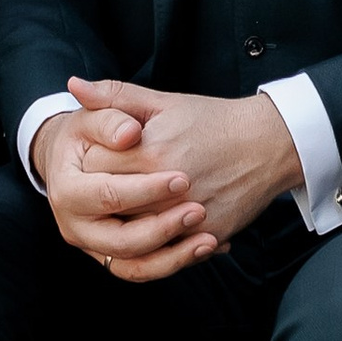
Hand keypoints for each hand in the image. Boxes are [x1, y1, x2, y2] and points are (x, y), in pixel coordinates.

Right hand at [32, 97, 208, 281]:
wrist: (77, 159)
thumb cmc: (90, 134)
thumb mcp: (94, 117)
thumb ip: (111, 116)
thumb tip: (129, 133)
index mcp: (66, 190)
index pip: (108, 195)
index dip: (145, 189)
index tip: (183, 179)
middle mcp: (74, 226)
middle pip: (121, 240)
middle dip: (163, 228)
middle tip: (199, 211)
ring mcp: (94, 246)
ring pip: (135, 267)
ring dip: (174, 257)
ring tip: (210, 240)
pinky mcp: (113, 258)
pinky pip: (145, 271)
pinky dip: (176, 263)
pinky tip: (205, 246)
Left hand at [34, 77, 303, 279]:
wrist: (267, 144)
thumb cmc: (212, 120)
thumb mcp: (163, 101)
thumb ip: (115, 95)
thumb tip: (74, 87)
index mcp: (151, 152)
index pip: (94, 168)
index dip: (85, 164)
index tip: (90, 159)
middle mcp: (168, 188)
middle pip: (110, 206)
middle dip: (101, 198)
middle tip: (105, 187)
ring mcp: (188, 216)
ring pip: (134, 236)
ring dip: (124, 227)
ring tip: (123, 212)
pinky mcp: (207, 235)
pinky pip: (167, 253)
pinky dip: (154, 247)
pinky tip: (148, 232)